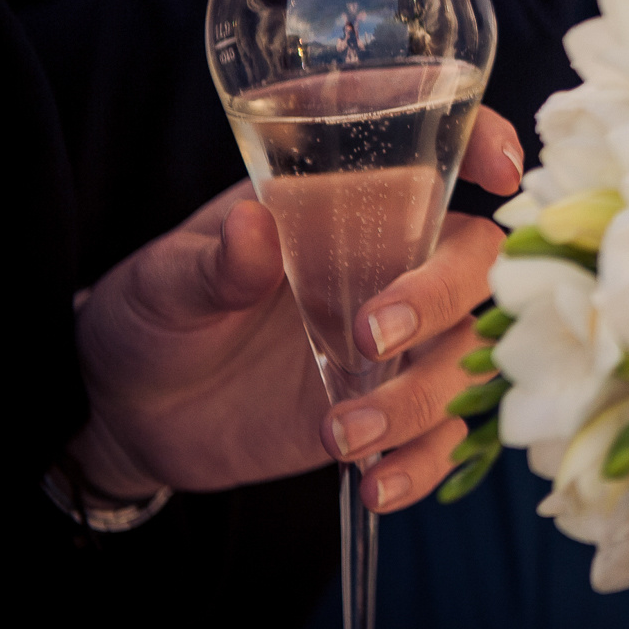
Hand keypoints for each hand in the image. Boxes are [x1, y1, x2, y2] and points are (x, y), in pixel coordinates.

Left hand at [69, 107, 525, 511]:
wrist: (130, 414)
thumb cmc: (152, 316)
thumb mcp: (162, 280)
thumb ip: (213, 261)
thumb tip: (253, 227)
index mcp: (347, 203)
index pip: (437, 153)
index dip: (483, 142)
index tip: (498, 172)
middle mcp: (390, 264)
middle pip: (476, 260)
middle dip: (443, 295)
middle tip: (372, 338)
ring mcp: (399, 341)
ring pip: (467, 355)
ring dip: (421, 398)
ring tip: (340, 436)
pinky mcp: (390, 409)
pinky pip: (443, 435)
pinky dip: (423, 463)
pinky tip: (376, 486)